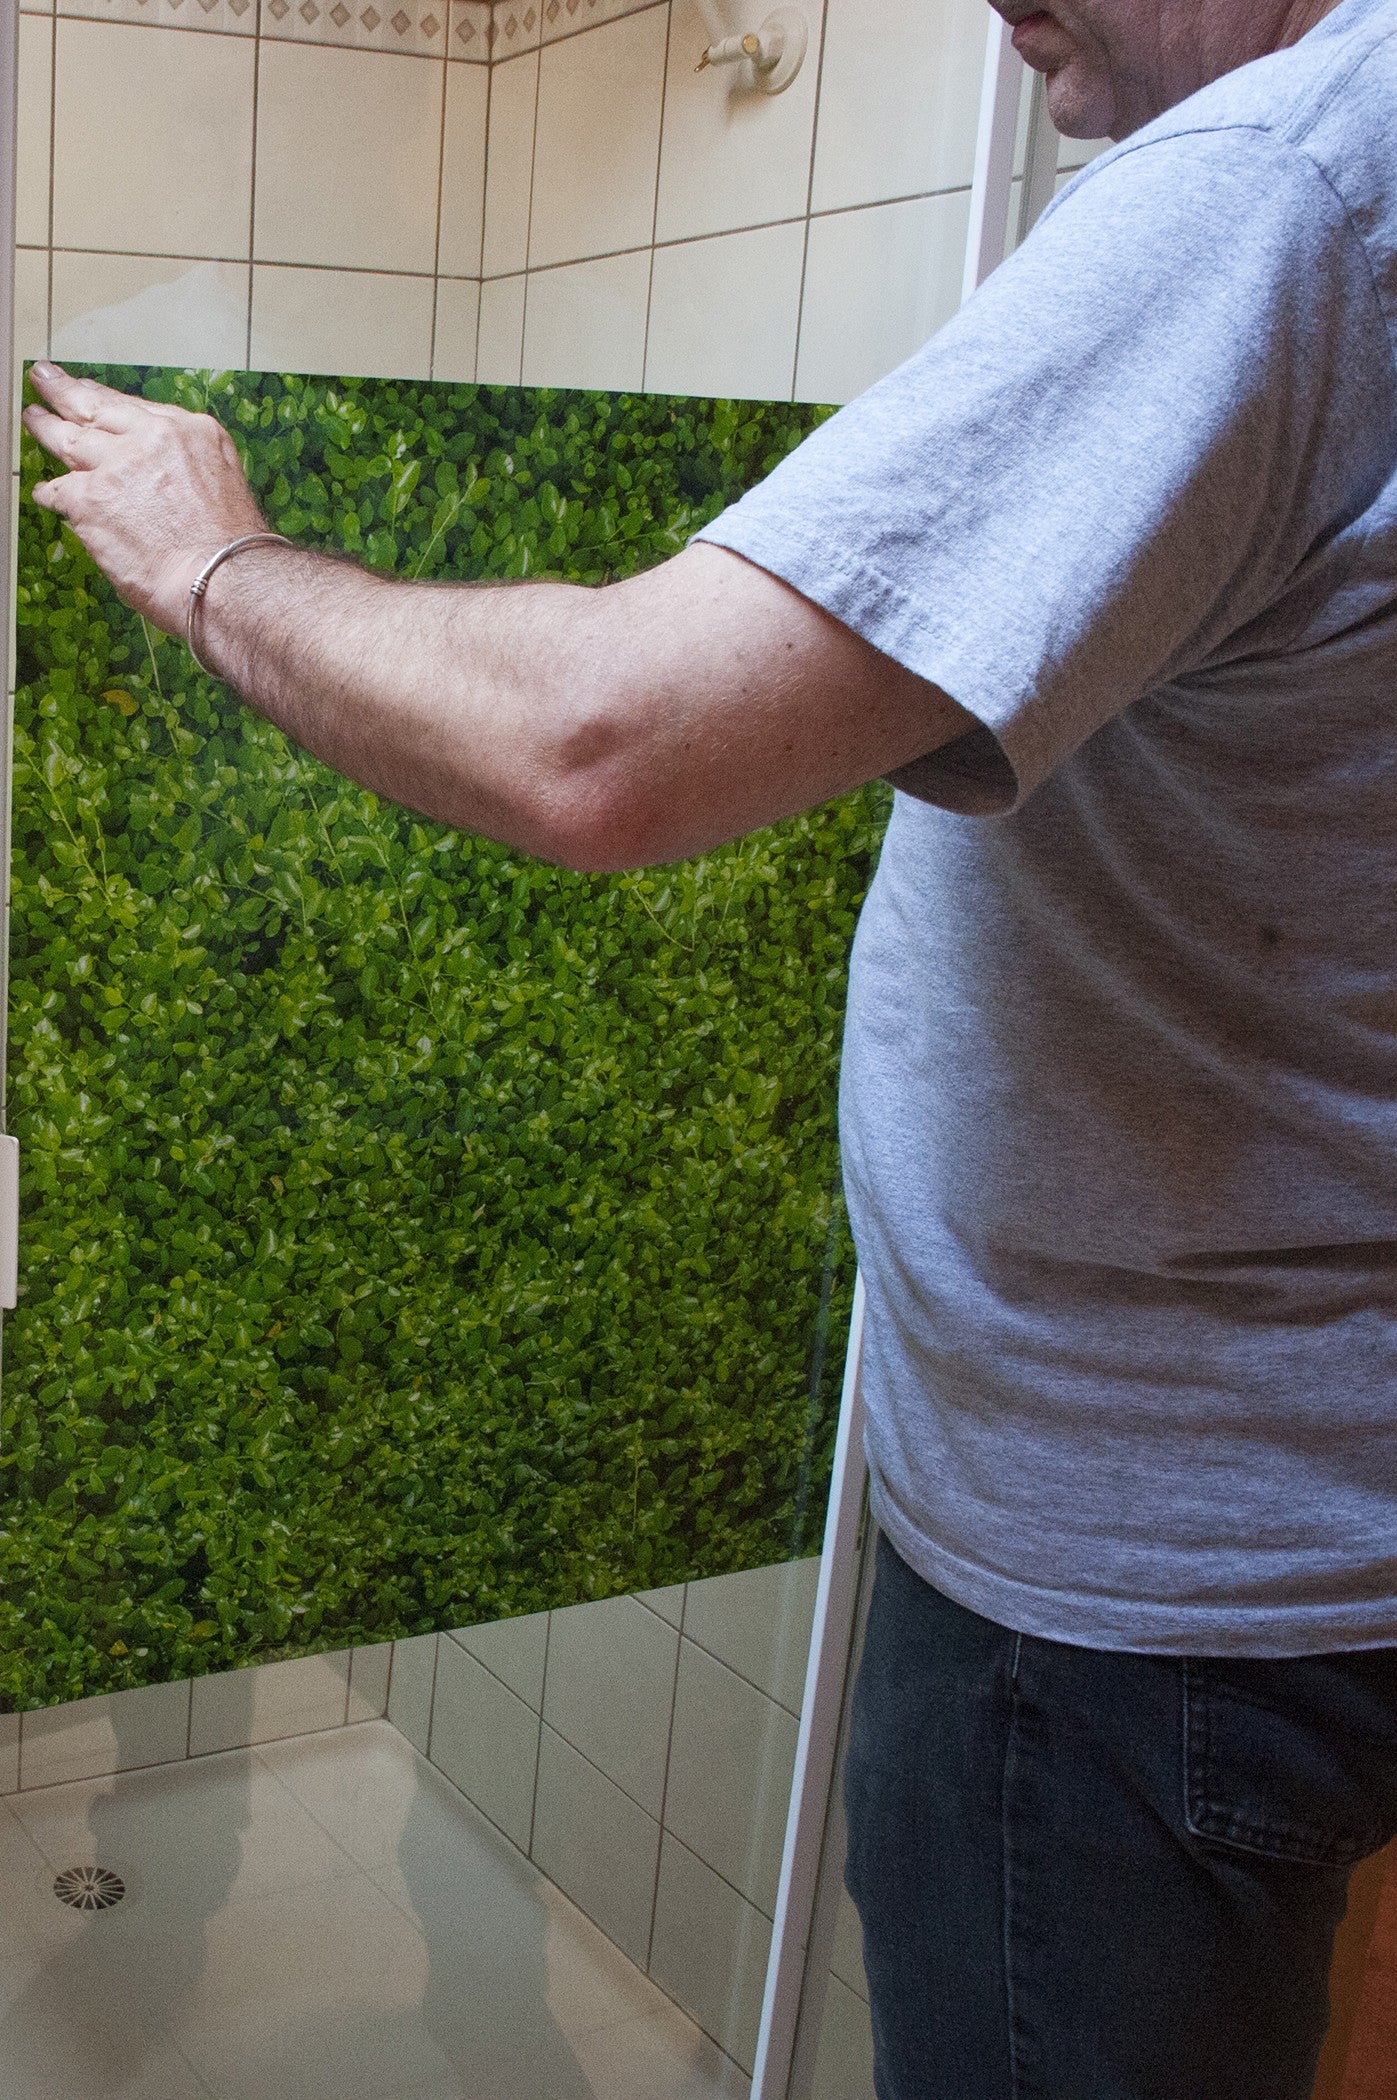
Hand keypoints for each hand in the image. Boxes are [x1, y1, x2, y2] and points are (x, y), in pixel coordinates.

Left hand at [22, 362, 268, 634]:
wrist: (227, 578)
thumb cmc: (233, 550)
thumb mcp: (227, 483)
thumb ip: (188, 467)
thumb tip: (158, 478)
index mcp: (191, 432)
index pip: (134, 407)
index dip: (105, 398)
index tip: (89, 390)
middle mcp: (152, 438)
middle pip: (96, 407)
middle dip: (64, 390)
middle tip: (45, 378)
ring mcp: (118, 465)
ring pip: (68, 438)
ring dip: (45, 427)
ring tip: (34, 418)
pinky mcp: (91, 498)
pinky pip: (57, 490)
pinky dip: (49, 494)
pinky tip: (45, 494)